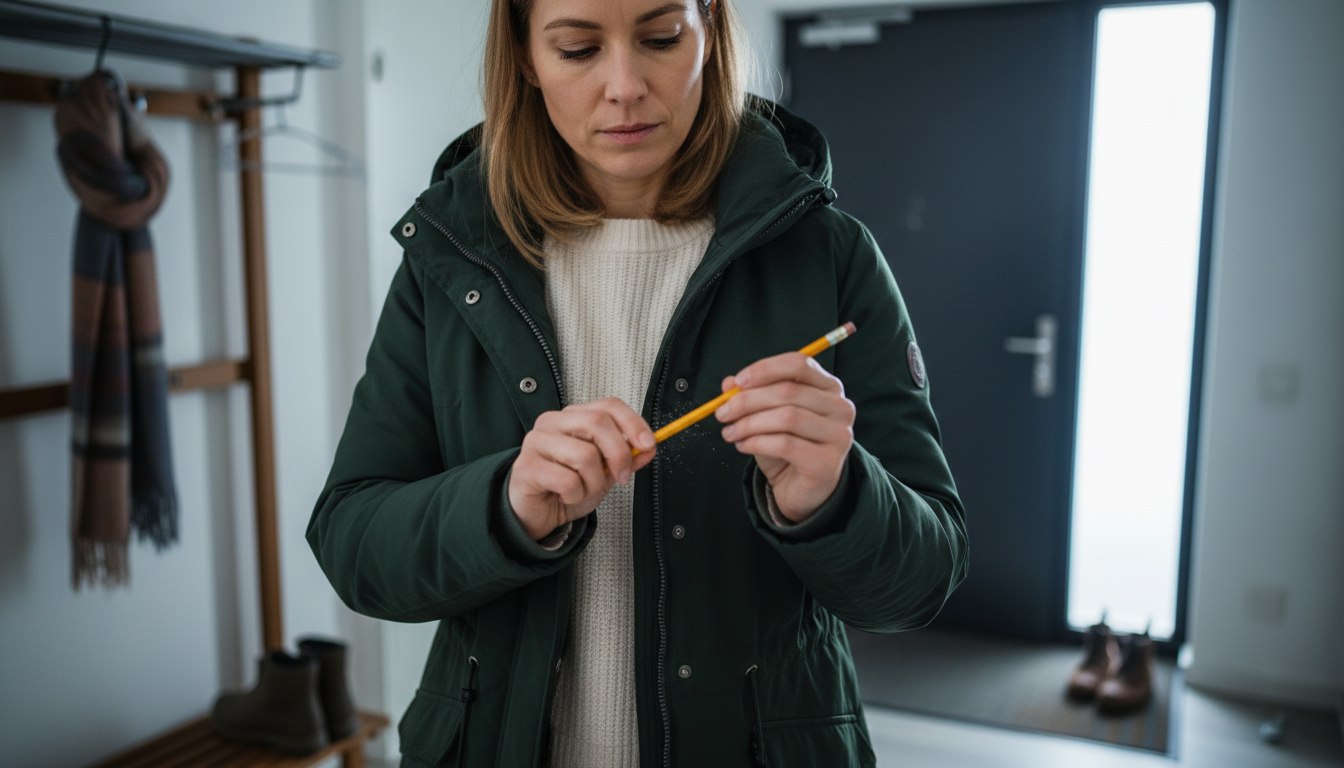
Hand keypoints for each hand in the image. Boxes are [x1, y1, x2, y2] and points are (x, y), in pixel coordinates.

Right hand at [508, 397, 656, 540]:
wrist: (535, 513)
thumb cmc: (566, 487)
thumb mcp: (604, 472)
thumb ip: (626, 458)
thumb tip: (649, 448)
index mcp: (573, 417)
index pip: (608, 405)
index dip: (633, 423)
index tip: (648, 445)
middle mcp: (552, 422)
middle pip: (597, 422)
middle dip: (619, 454)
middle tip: (622, 477)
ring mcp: (536, 442)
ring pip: (585, 455)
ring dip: (594, 482)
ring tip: (584, 490)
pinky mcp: (527, 467)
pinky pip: (567, 480)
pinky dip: (575, 495)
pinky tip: (566, 496)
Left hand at [715, 353, 854, 522]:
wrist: (804, 491)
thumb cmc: (788, 447)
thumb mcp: (766, 417)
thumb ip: (751, 396)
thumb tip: (728, 385)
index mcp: (828, 387)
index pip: (799, 364)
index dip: (765, 369)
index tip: (737, 382)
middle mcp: (840, 407)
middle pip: (789, 391)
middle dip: (748, 401)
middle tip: (723, 412)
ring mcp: (839, 435)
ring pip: (787, 417)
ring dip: (749, 424)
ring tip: (730, 432)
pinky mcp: (827, 462)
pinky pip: (785, 444)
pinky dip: (757, 443)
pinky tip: (743, 446)